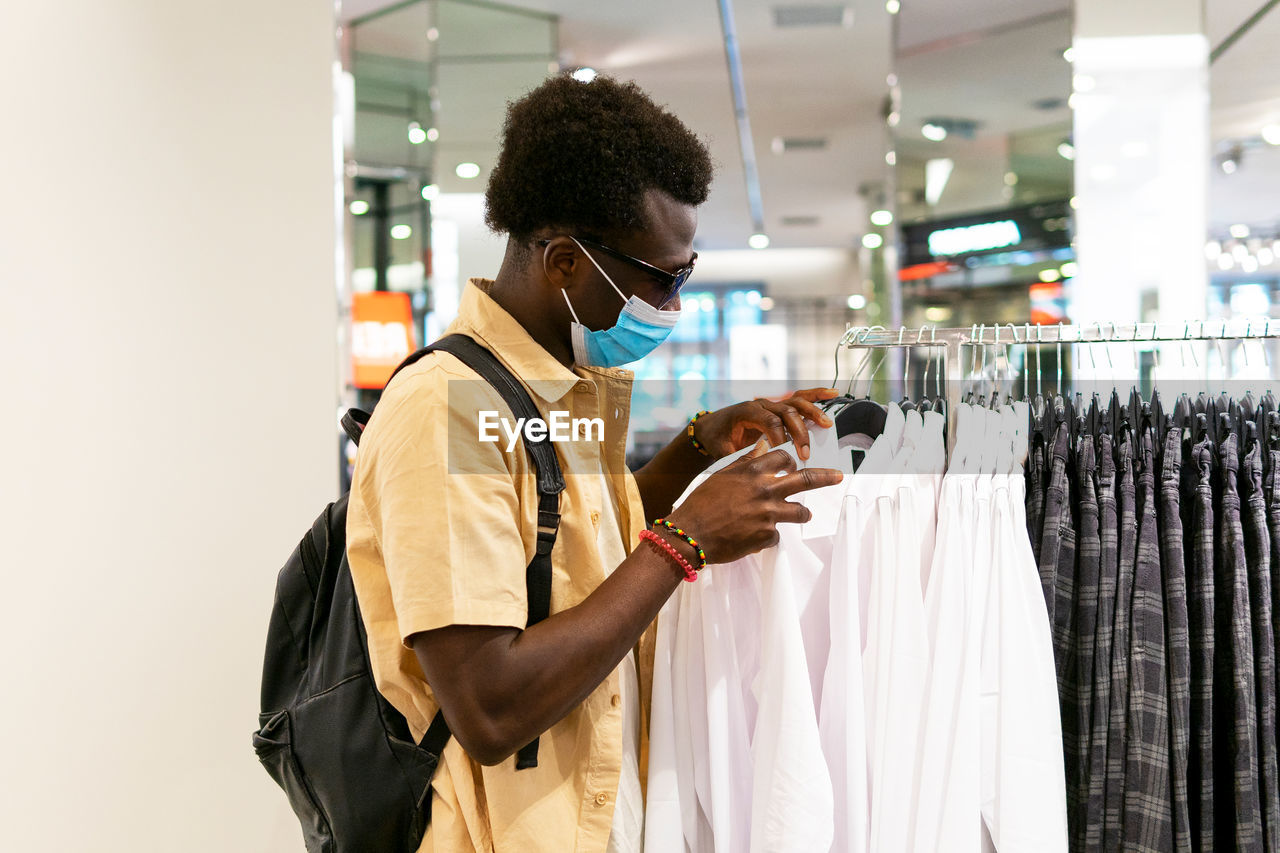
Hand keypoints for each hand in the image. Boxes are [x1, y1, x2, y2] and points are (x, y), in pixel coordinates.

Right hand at [666, 441, 843, 564]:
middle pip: (806, 480)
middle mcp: (765, 490)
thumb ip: (746, 463)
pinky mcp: (766, 537)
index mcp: (753, 471)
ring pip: (800, 512)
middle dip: (826, 477)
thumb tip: (762, 447)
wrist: (690, 534)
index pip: (784, 458)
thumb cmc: (701, 503)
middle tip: (838, 476)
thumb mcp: (722, 476)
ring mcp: (768, 515)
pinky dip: (766, 536)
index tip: (794, 465)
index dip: (791, 461)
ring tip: (804, 514)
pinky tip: (751, 537)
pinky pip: (776, 536)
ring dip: (803, 513)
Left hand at [692, 388, 837, 461]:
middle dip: (799, 433)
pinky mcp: (778, 406)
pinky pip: (799, 397)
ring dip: (813, 413)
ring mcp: (771, 403)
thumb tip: (756, 467)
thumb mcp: (721, 450)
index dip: (780, 438)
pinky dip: (816, 395)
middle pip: (787, 412)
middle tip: (805, 453)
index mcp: (747, 411)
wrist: (711, 426)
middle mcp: (761, 403)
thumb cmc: (716, 438)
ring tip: (826, 425)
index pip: (769, 421)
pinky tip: (831, 393)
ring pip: (796, 402)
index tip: (786, 455)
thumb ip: (737, 458)